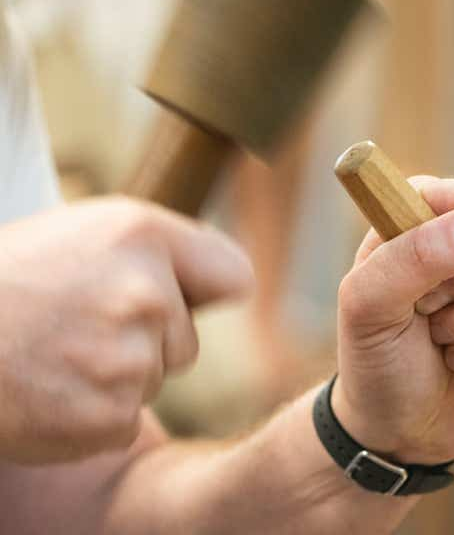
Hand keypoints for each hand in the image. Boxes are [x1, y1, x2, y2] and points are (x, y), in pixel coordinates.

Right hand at [0, 197, 252, 463]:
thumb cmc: (12, 278)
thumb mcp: (89, 231)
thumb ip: (161, 250)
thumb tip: (226, 282)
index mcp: (143, 235)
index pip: (233, 276)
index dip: (210, 292)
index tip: (192, 298)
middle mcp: (147, 293)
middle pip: (186, 341)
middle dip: (147, 340)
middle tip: (80, 325)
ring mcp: (129, 358)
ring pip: (151, 380)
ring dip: (115, 377)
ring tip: (56, 353)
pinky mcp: (109, 416)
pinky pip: (124, 421)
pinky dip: (91, 416)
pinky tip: (49, 389)